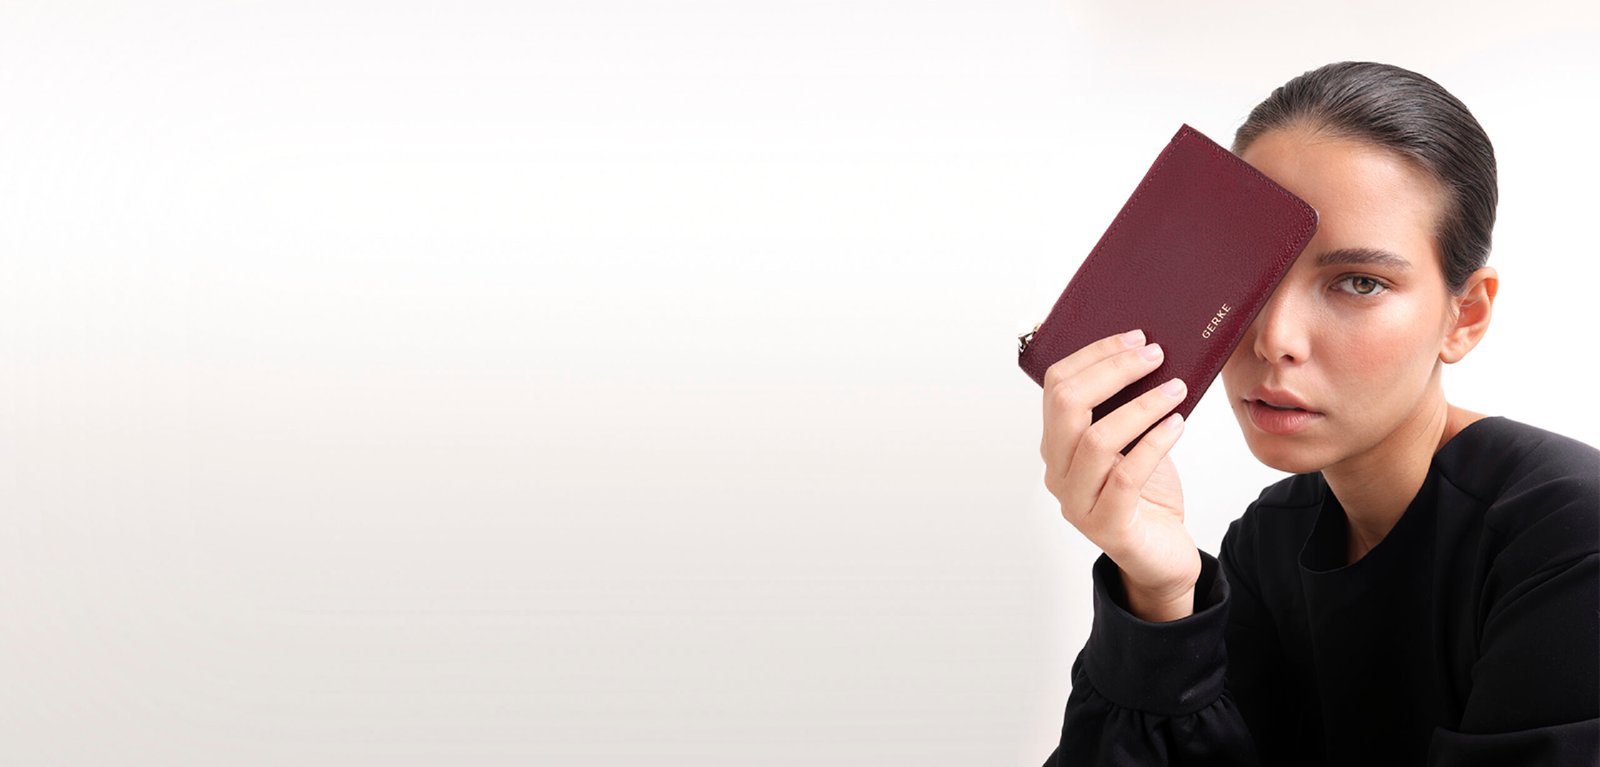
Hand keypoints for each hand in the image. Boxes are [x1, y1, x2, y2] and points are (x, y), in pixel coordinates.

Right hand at [1039, 328, 1200, 621]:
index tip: (1135, 337)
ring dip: (1141, 405)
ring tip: (1176, 388)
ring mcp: (1077, 501)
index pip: (1057, 386)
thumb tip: (1150, 356)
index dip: (1095, 355)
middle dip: (1113, 370)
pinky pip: (1127, 475)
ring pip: (1097, 439)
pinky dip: (1154, 443)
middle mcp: (1058, 471)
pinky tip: (1177, 424)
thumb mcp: (1133, 442)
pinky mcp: (1107, 526)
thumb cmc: (1146, 495)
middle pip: (1067, 405)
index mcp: (1057, 444)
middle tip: (1154, 355)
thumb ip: (1127, 408)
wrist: (1161, 556)